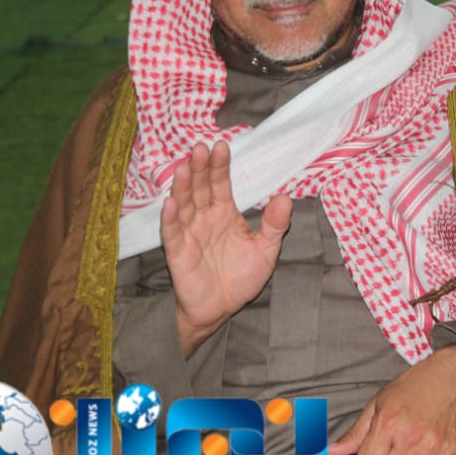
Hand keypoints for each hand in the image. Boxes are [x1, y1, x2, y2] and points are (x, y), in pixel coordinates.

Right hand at [160, 141, 291, 356]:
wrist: (222, 308)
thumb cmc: (241, 276)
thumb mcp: (266, 249)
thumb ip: (274, 225)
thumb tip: (285, 198)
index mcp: (224, 213)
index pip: (221, 184)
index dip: (220, 166)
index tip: (221, 146)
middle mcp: (204, 218)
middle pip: (200, 188)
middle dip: (200, 168)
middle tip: (200, 148)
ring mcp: (190, 234)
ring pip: (184, 205)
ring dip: (182, 187)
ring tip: (183, 167)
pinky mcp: (178, 253)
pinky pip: (173, 234)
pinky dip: (171, 219)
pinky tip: (170, 204)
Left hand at [327, 345, 455, 454]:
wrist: (454, 376)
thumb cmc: (414, 387)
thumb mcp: (379, 403)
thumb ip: (355, 433)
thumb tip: (329, 453)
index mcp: (388, 423)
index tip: (375, 449)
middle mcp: (410, 438)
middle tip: (392, 452)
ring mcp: (433, 448)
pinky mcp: (451, 454)